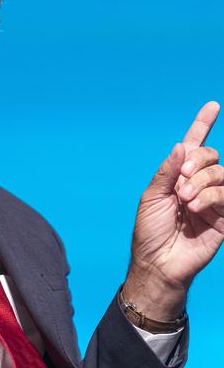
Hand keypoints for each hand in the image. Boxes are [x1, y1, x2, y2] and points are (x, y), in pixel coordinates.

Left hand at [122, 101, 222, 320]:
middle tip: (181, 184)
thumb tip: (182, 145)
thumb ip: (168, 171)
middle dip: (198, 163)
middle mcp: (198, 184)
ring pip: (222, 173)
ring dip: (202, 183)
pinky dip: (212, 196)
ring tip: (185, 201)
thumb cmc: (150, 231)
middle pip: (211, 156)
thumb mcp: (152, 197)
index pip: (194, 146)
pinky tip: (196, 208)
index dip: (203, 125)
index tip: (213, 106)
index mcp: (178, 176)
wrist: (158, 262)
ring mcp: (214, 200)